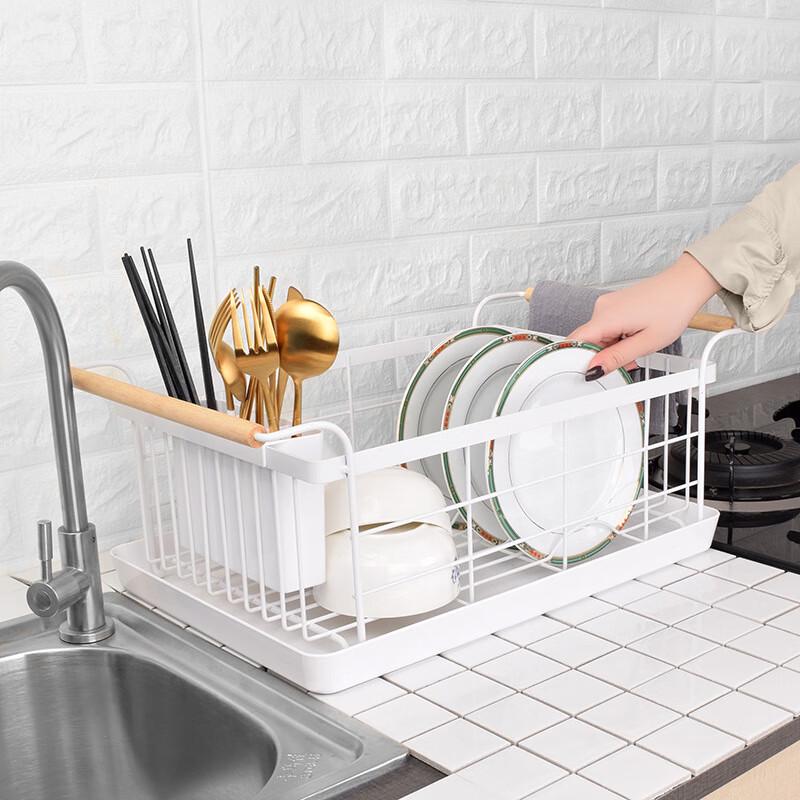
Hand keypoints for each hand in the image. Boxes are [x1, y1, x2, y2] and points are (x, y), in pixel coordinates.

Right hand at [569, 253, 720, 379]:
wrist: (686, 285)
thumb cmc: (673, 308)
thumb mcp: (647, 343)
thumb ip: (617, 358)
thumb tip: (594, 370)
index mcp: (606, 317)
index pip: (574, 342)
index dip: (576, 361)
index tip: (589, 372)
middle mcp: (601, 308)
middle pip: (587, 341)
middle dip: (603, 357)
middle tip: (627, 361)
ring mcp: (607, 305)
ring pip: (598, 336)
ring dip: (612, 348)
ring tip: (637, 346)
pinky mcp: (613, 305)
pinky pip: (606, 328)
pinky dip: (616, 338)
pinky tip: (634, 337)